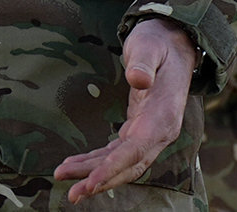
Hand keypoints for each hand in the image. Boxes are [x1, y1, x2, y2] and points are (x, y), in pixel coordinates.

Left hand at [54, 18, 198, 200]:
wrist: (173, 43)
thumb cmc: (157, 43)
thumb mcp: (149, 46)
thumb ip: (143, 63)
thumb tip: (137, 80)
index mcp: (163, 117)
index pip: (136, 150)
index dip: (113, 168)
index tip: (92, 183)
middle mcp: (159, 132)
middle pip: (129, 165)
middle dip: (101, 181)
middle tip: (71, 194)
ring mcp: (150, 133)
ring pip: (121, 163)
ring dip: (93, 174)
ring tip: (63, 177)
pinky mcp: (139, 130)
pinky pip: (117, 152)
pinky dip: (96, 161)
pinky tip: (75, 164)